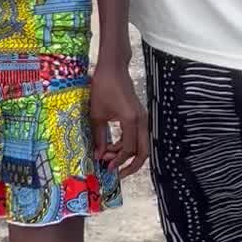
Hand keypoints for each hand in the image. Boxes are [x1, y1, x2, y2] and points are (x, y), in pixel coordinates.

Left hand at [90, 58, 148, 178]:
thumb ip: (99, 137)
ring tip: (109, 158)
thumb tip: (98, 156)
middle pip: (144, 151)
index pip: (129, 148)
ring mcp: (142, 118)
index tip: (106, 167)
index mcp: (131, 120)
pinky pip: (137, 136)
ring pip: (140, 144)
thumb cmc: (103, 87)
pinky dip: (126, 144)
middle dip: (131, 165)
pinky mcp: (138, 116)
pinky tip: (112, 147)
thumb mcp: (97, 114)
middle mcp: (141, 120)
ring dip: (126, 154)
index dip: (118, 160)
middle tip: (117, 173)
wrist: (112, 68)